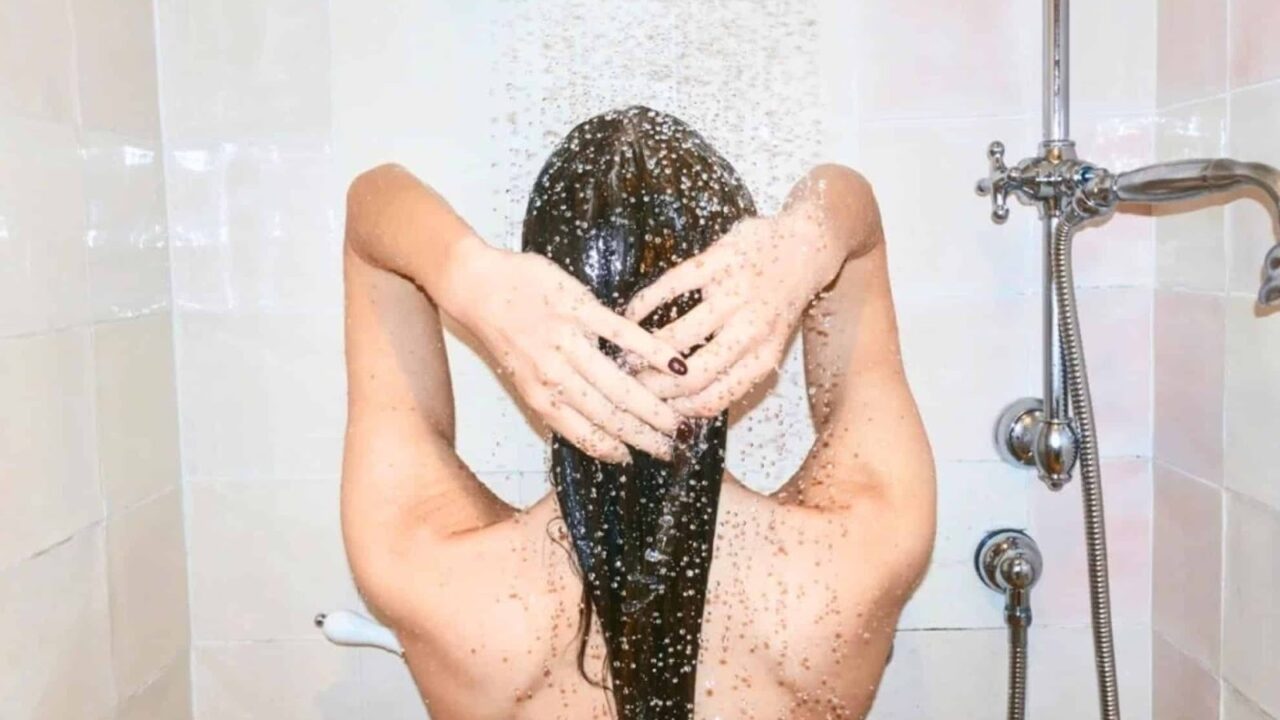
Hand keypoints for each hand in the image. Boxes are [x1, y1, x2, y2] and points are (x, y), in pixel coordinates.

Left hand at [441, 238, 688, 462]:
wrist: (477, 285)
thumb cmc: (503, 332)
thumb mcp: (521, 375)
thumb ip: (555, 399)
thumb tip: (590, 426)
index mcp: (539, 396)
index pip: (584, 434)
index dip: (616, 450)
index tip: (642, 459)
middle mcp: (553, 376)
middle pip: (608, 415)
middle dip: (644, 436)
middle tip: (673, 448)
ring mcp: (567, 341)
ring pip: (618, 384)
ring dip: (653, 405)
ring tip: (679, 419)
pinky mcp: (578, 308)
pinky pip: (622, 334)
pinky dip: (653, 352)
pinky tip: (676, 367)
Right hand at [624, 208, 851, 416]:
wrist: (807, 245)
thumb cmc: (779, 301)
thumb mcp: (768, 342)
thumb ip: (736, 370)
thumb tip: (688, 404)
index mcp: (762, 356)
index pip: (713, 398)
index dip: (676, 409)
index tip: (654, 407)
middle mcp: (751, 330)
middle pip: (691, 374)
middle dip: (653, 385)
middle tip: (631, 382)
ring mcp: (734, 293)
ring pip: (678, 335)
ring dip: (642, 348)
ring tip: (625, 351)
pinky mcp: (720, 259)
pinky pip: (672, 286)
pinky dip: (644, 303)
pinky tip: (631, 313)